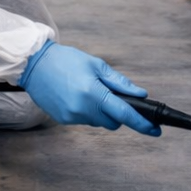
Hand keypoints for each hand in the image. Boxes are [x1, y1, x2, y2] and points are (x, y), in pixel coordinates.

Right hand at [20, 41, 160, 133]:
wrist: (34, 64)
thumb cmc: (66, 60)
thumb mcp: (95, 65)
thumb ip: (119, 82)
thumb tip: (140, 94)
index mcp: (93, 93)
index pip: (124, 113)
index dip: (142, 123)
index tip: (156, 130)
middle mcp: (83, 109)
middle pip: (113, 122)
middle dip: (117, 113)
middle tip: (110, 95)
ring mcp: (72, 117)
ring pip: (98, 122)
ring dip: (101, 111)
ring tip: (88, 90)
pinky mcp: (63, 120)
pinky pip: (84, 120)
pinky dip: (86, 111)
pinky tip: (76, 95)